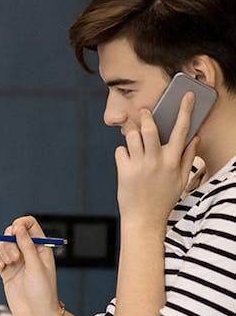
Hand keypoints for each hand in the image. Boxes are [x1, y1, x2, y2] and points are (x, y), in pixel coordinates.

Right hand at [0, 216, 60, 315]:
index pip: (30, 225)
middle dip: (9, 241)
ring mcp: (17, 262)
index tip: (15, 232)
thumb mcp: (37, 267)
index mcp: (41, 248)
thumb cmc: (44, 294)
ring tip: (10, 264)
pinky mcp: (6, 272)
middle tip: (15, 257)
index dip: (21, 225)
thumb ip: (27, 246)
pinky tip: (3, 269)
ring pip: (3, 245)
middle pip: (12, 233)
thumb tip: (19, 228)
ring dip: (4, 251)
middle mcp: (28, 253)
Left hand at [115, 92, 199, 229]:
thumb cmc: (164, 198)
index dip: (185, 111)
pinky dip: (122, 152)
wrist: (144, 219)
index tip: (186, 96)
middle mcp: (156, 161)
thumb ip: (188, 157)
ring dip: (132, 134)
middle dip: (146, 116)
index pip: (182, 130)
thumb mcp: (181, 179)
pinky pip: (120, 151)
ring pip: (132, 137)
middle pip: (150, 129)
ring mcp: (139, 166)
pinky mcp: (123, 171)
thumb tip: (195, 137)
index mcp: (173, 162)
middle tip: (143, 110)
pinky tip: (127, 161)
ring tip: (134, 139)